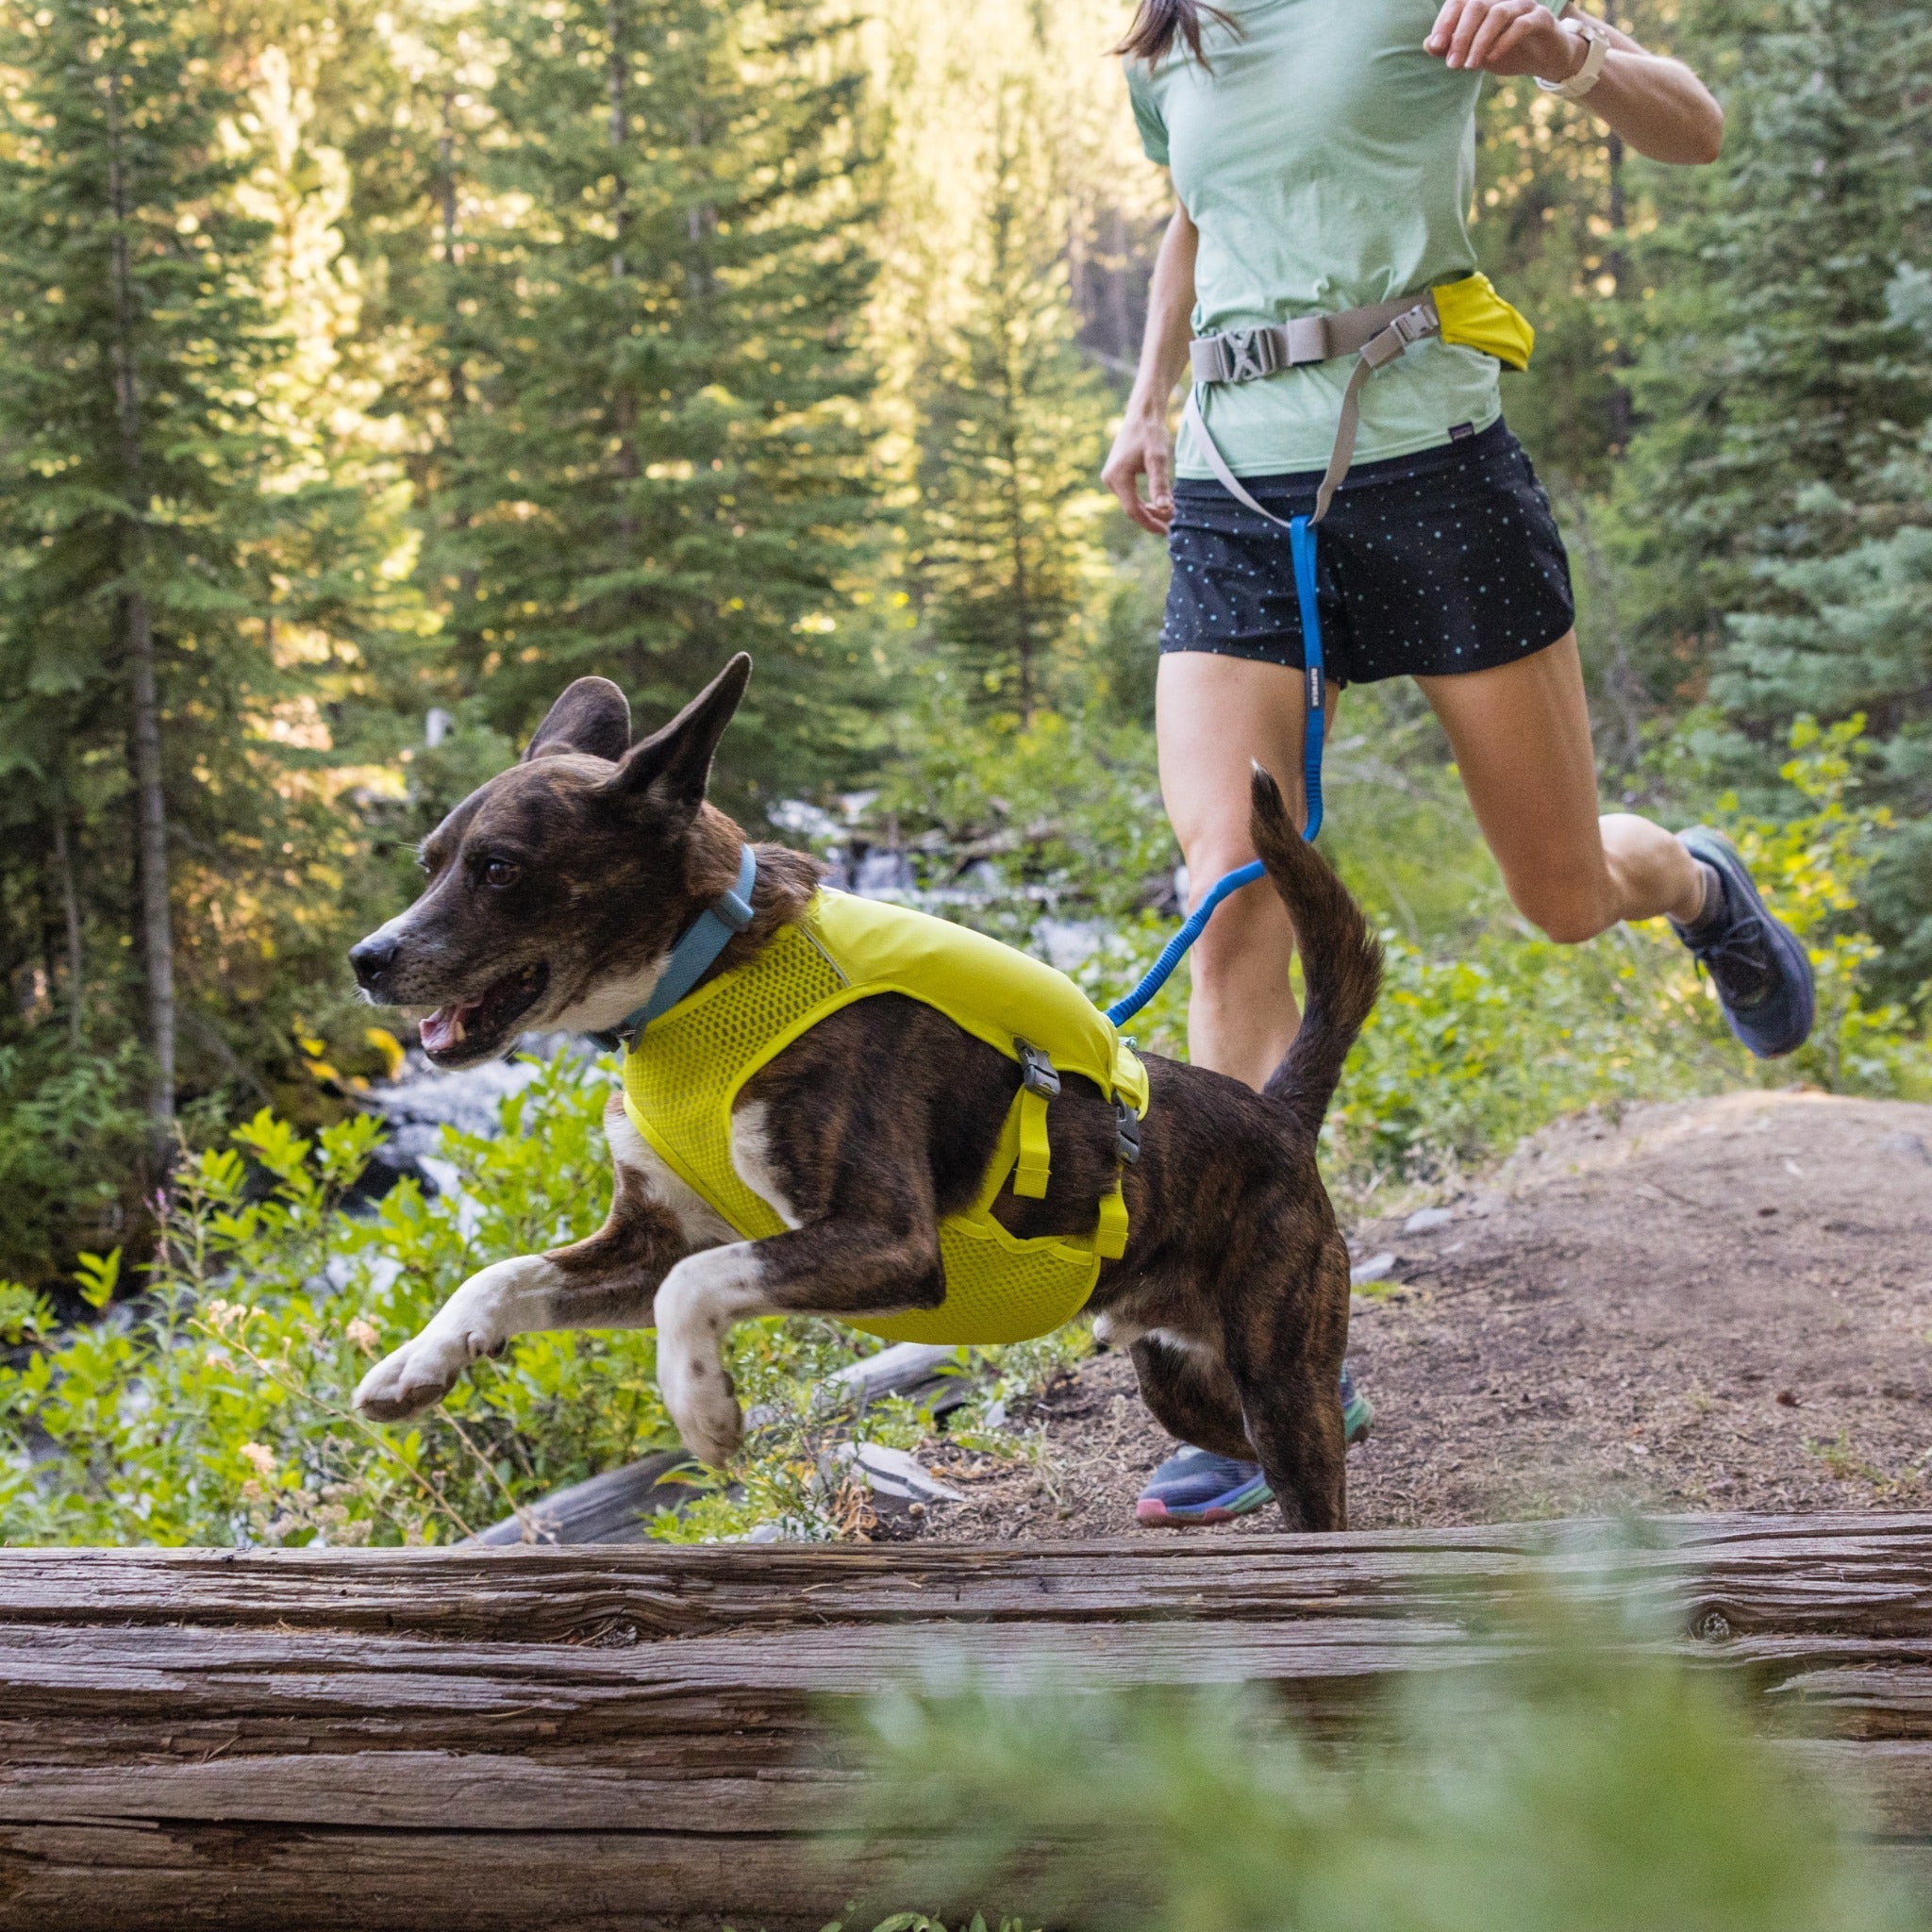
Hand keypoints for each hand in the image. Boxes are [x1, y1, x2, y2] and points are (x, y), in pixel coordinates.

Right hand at [1102, 406, 1175, 536]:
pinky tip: (1159, 502)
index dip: (1150, 522)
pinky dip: (1144, 501)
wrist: (1142, 415)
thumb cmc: (1151, 433)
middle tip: (1172, 522)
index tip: (1166, 531)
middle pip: (1132, 508)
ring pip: (1131, 503)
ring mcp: (1111, 478)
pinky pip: (1130, 495)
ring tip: (1169, 512)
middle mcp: (1110, 480)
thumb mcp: (1158, 458)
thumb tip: (1165, 509)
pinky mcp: (1116, 475)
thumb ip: (1160, 484)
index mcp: (1117, 477)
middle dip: (1152, 517)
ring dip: (1149, 510)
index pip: (1133, 510)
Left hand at [1425, 0, 1585, 79]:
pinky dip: (1503, 41)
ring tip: (1470, 66)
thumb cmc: (1506, 52)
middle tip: (1452, 64)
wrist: (1544, 59)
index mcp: (1486, 3)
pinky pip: (1520, 25)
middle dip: (1460, 36)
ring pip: (1497, 14)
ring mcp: (1524, 5)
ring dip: (1479, 42)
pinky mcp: (1541, 18)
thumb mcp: (1476, 53)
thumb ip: (1453, 47)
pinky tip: (1491, 59)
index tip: (1435, 46)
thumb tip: (1428, 44)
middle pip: (1476, 6)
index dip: (1445, 22)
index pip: (1460, 2)